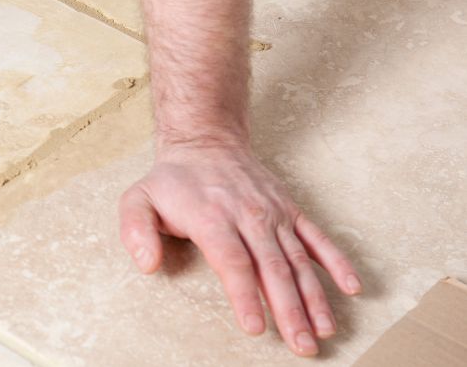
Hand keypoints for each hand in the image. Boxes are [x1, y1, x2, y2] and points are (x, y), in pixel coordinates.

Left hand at [118, 141, 361, 356]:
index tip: (255, 327)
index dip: (245, 295)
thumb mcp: (138, 199)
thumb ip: (135, 230)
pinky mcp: (289, 210)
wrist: (205, 141)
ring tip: (324, 330)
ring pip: (298, 259)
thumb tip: (146, 264)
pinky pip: (317, 237)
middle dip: (288, 310)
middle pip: (272, 268)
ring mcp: (272, 213)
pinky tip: (352, 287)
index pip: (232, 262)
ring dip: (314, 297)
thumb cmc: (171, 180)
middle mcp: (248, 216)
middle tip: (300, 347)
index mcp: (211, 218)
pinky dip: (336, 261)